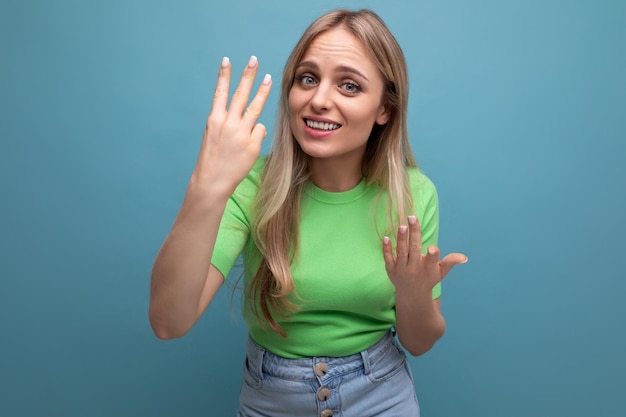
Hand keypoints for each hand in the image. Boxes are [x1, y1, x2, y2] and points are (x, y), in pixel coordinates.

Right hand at [192, 56, 271, 194]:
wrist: (212, 180)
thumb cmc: (213, 157)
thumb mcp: (213, 135)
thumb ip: (227, 121)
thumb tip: (246, 114)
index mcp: (214, 119)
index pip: (220, 92)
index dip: (224, 75)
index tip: (227, 60)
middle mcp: (228, 123)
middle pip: (240, 94)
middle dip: (247, 76)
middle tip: (253, 60)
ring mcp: (241, 133)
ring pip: (255, 108)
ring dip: (262, 91)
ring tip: (268, 78)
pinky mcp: (252, 144)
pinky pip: (260, 131)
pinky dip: (257, 135)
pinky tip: (248, 145)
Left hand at [382, 215, 466, 294]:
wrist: (412, 295)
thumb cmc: (428, 279)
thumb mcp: (441, 272)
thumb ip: (450, 262)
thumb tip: (464, 257)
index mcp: (428, 269)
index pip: (432, 261)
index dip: (433, 255)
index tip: (432, 248)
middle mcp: (414, 269)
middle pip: (414, 249)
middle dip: (414, 233)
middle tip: (412, 217)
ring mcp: (402, 269)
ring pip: (401, 251)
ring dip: (401, 238)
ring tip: (402, 225)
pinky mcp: (391, 269)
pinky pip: (388, 257)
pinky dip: (386, 248)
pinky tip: (386, 237)